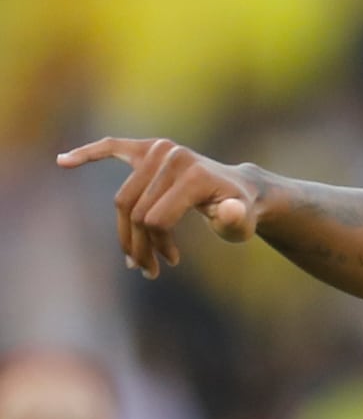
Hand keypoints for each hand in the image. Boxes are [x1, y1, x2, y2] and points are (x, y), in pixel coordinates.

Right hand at [57, 137, 259, 278]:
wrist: (241, 189)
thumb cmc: (241, 211)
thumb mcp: (244, 223)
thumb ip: (237, 220)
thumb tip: (229, 210)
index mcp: (193, 174)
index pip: (156, 217)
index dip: (158, 245)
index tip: (172, 262)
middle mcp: (172, 156)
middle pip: (136, 210)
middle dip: (140, 245)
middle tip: (150, 270)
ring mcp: (158, 149)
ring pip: (125, 199)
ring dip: (127, 232)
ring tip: (141, 260)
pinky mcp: (147, 147)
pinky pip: (112, 148)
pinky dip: (88, 154)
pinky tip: (63, 162)